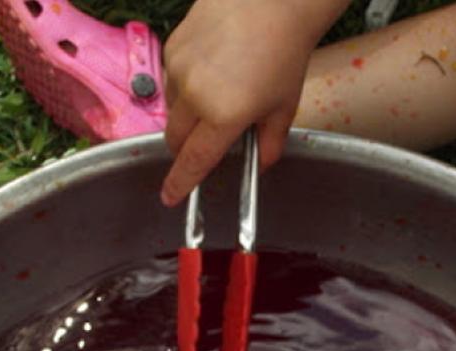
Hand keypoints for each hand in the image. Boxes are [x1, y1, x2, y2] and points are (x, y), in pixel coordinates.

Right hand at [160, 0, 348, 205]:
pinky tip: (212, 69)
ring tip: (220, 93)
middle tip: (207, 142)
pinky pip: (172, 79)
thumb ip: (271, 141)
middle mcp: (195, 96)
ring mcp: (179, 69)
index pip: (195, 161)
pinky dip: (186, 85)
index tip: (170, 197)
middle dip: (186, 148)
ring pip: (173, 108)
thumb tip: (262, 164)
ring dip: (187, 114)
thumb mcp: (284, 105)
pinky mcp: (172, 47)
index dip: (181, 183)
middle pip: (176, 139)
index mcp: (224, 116)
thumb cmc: (284, 51)